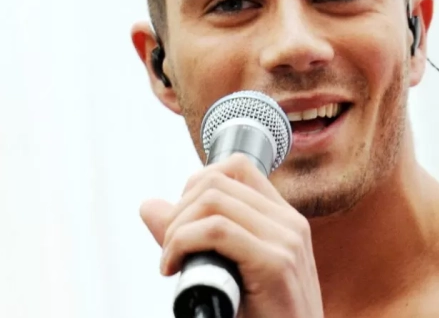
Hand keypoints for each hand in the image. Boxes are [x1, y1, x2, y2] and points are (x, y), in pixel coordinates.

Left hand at [141, 154, 323, 317]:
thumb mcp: (227, 271)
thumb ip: (191, 235)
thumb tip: (149, 205)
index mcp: (284, 220)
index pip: (238, 167)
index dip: (197, 185)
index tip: (183, 223)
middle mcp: (289, 223)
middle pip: (216, 180)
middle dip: (178, 210)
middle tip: (170, 249)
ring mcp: (286, 241)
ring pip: (212, 200)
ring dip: (176, 229)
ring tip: (171, 261)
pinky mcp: (275, 263)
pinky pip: (215, 230)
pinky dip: (181, 244)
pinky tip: (174, 268)